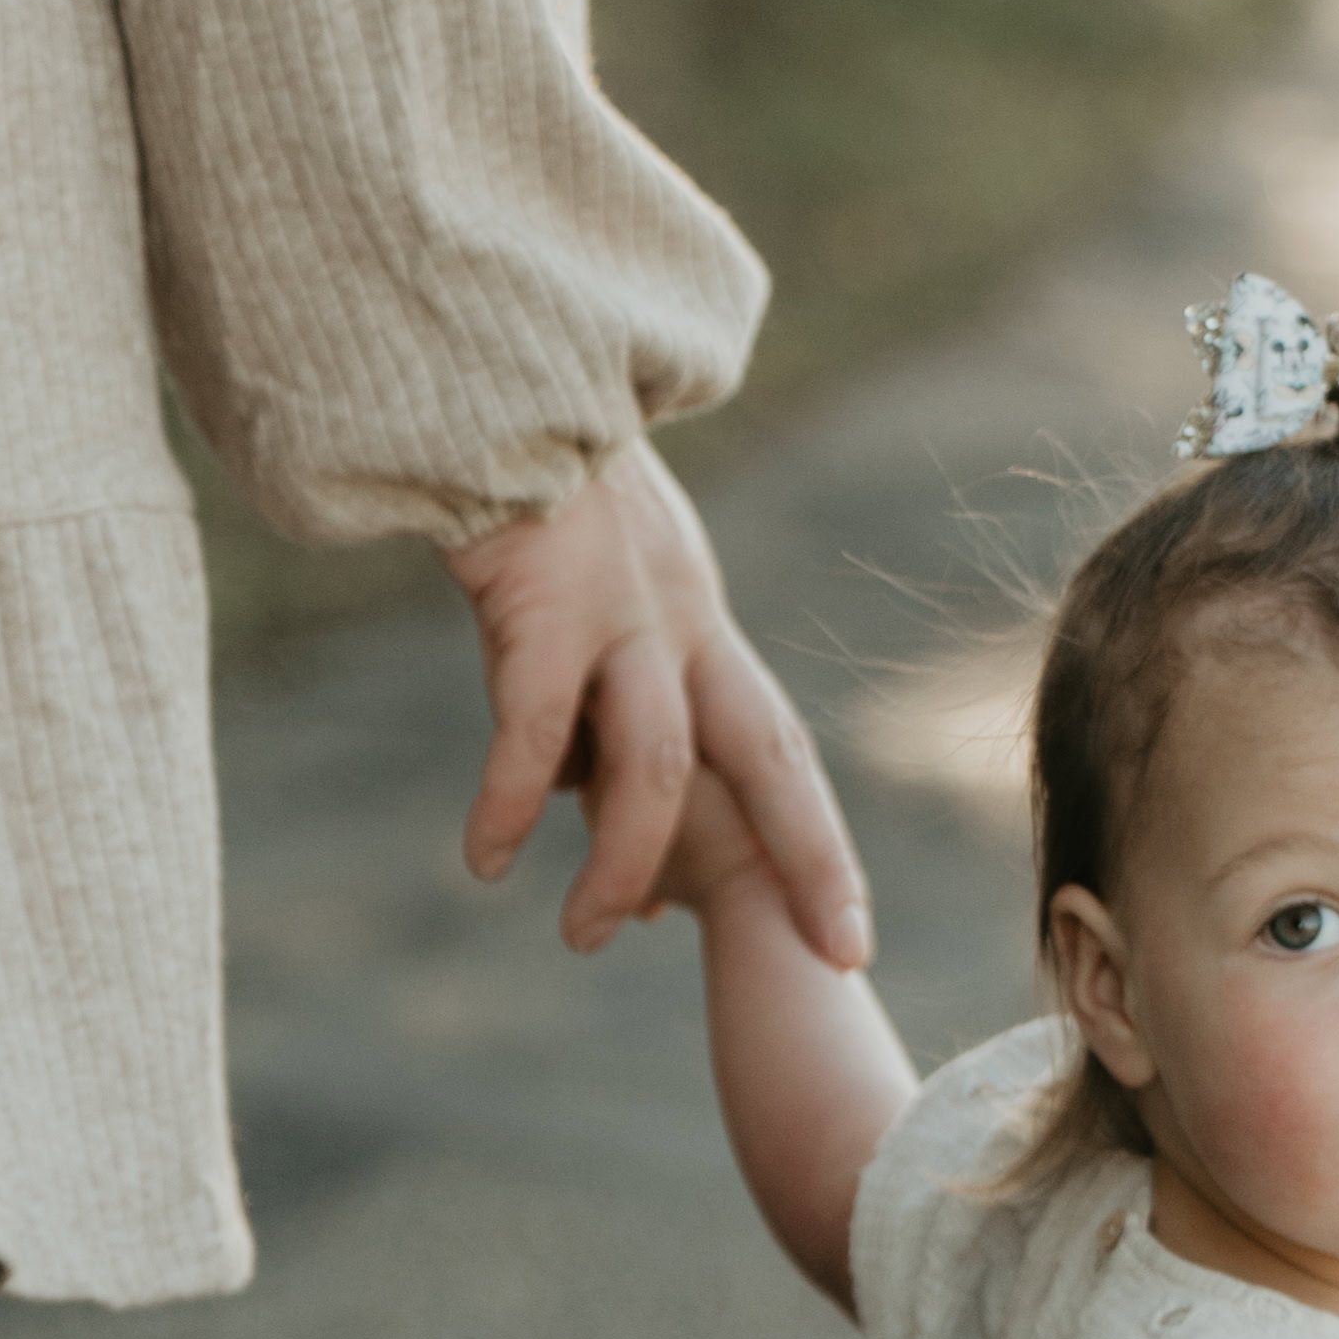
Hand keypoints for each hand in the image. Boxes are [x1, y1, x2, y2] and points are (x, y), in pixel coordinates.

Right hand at [443, 441, 870, 963]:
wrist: (491, 379)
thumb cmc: (522, 498)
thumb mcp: (589, 602)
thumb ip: (595, 706)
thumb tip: (582, 814)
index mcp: (698, 624)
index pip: (776, 748)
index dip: (817, 843)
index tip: (850, 935)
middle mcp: (683, 620)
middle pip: (771, 756)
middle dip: (812, 859)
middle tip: (839, 959)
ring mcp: (620, 610)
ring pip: (654, 763)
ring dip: (625, 862)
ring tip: (585, 938)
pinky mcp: (544, 600)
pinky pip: (536, 726)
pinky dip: (515, 800)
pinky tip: (488, 857)